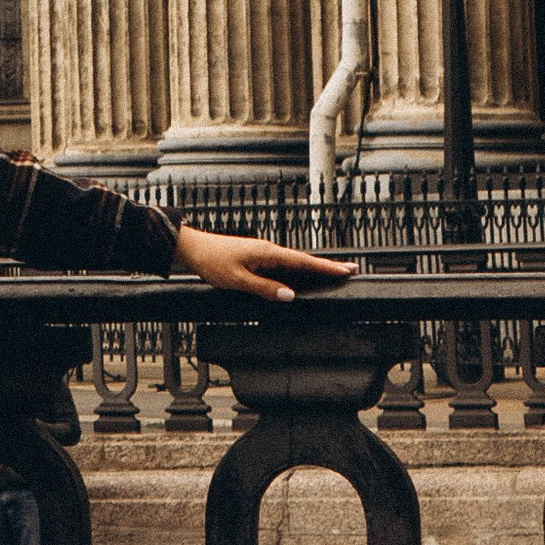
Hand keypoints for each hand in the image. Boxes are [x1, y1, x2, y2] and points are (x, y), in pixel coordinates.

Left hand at [173, 227, 355, 302]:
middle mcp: (269, 250)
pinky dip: (299, 269)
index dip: (326, 267)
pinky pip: (284, 264)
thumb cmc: (212, 261)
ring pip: (295, 262)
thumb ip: (264, 288)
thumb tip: (290, 296)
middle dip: (328, 265)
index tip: (346, 269)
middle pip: (304, 260)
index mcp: (268, 253)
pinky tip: (304, 276)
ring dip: (315, 267)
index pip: (303, 262)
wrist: (193, 249)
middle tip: (352, 269)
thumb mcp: (237, 280)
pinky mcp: (257, 258)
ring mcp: (264, 253)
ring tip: (335, 272)